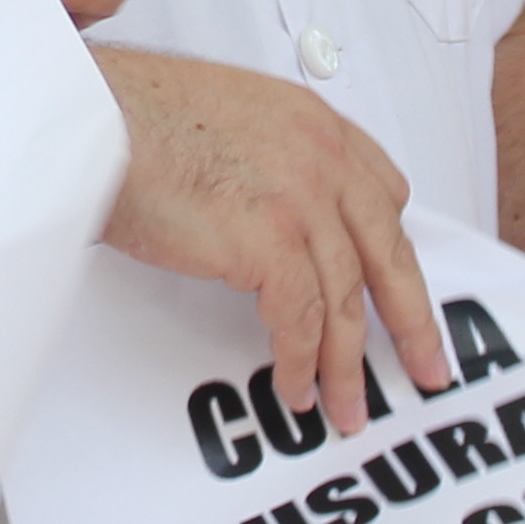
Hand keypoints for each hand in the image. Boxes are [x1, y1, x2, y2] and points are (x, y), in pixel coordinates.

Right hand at [96, 45, 446, 424]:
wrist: (95, 120)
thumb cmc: (135, 117)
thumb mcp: (229, 115)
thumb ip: (269, 155)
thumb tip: (264, 209)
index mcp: (315, 124)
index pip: (383, 192)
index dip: (390, 248)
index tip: (397, 288)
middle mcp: (322, 159)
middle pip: (390, 252)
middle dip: (413, 320)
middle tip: (428, 367)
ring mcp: (301, 200)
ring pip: (347, 300)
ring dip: (349, 365)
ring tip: (347, 408)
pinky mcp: (268, 241)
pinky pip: (301, 320)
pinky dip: (302, 362)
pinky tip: (296, 387)